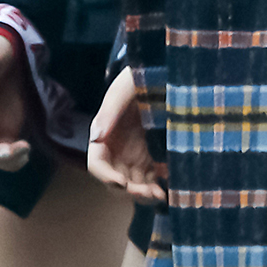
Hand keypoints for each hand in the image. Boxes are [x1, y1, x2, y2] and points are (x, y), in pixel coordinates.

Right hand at [87, 67, 164, 203]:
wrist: (165, 71)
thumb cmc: (140, 76)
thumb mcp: (125, 87)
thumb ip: (111, 109)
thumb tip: (95, 137)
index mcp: (105, 135)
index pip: (96, 164)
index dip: (106, 177)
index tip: (121, 183)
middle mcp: (117, 150)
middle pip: (116, 181)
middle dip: (130, 191)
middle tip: (150, 193)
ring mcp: (136, 155)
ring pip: (135, 185)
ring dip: (145, 194)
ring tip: (161, 195)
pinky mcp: (155, 156)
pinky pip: (153, 179)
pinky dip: (159, 187)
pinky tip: (171, 190)